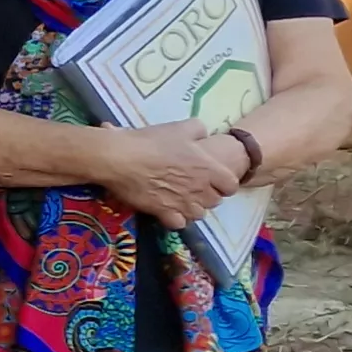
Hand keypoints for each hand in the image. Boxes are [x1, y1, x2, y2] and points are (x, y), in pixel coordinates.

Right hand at [99, 120, 242, 224]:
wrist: (120, 158)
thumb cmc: (151, 141)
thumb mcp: (180, 127)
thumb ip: (198, 130)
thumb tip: (203, 134)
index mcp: (208, 168)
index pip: (231, 186)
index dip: (224, 183)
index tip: (214, 179)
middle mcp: (200, 189)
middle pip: (215, 202)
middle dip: (208, 196)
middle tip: (195, 188)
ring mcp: (182, 203)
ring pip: (199, 215)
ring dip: (193, 209)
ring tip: (183, 201)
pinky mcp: (163, 213)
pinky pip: (179, 224)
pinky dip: (176, 219)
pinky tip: (169, 210)